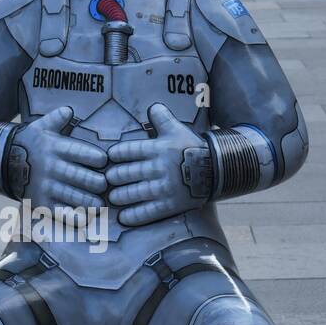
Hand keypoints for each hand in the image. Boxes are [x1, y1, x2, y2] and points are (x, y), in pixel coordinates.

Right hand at [8, 106, 106, 209]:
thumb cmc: (29, 143)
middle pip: (84, 178)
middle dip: (98, 183)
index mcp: (56, 148)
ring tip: (99, 203)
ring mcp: (47, 187)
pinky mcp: (41, 202)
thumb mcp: (40, 127)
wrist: (1, 162)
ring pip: (76, 197)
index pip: (83, 153)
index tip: (104, 161)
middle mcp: (52, 168)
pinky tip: (85, 217)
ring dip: (91, 201)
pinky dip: (75, 217)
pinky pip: (61, 212)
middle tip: (104, 185)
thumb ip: (57, 118)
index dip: (97, 158)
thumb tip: (69, 110)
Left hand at [106, 103, 211, 226]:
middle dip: (113, 177)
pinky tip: (123, 217)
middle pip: (125, 173)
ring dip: (119, 196)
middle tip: (109, 179)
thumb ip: (162, 118)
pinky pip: (146, 213)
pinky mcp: (169, 205)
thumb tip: (152, 107)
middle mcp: (158, 168)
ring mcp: (163, 188)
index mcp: (158, 149)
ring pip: (132, 193)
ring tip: (114, 197)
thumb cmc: (192, 148)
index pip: (127, 151)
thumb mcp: (177, 130)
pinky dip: (132, 216)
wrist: (216, 170)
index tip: (110, 157)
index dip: (115, 154)